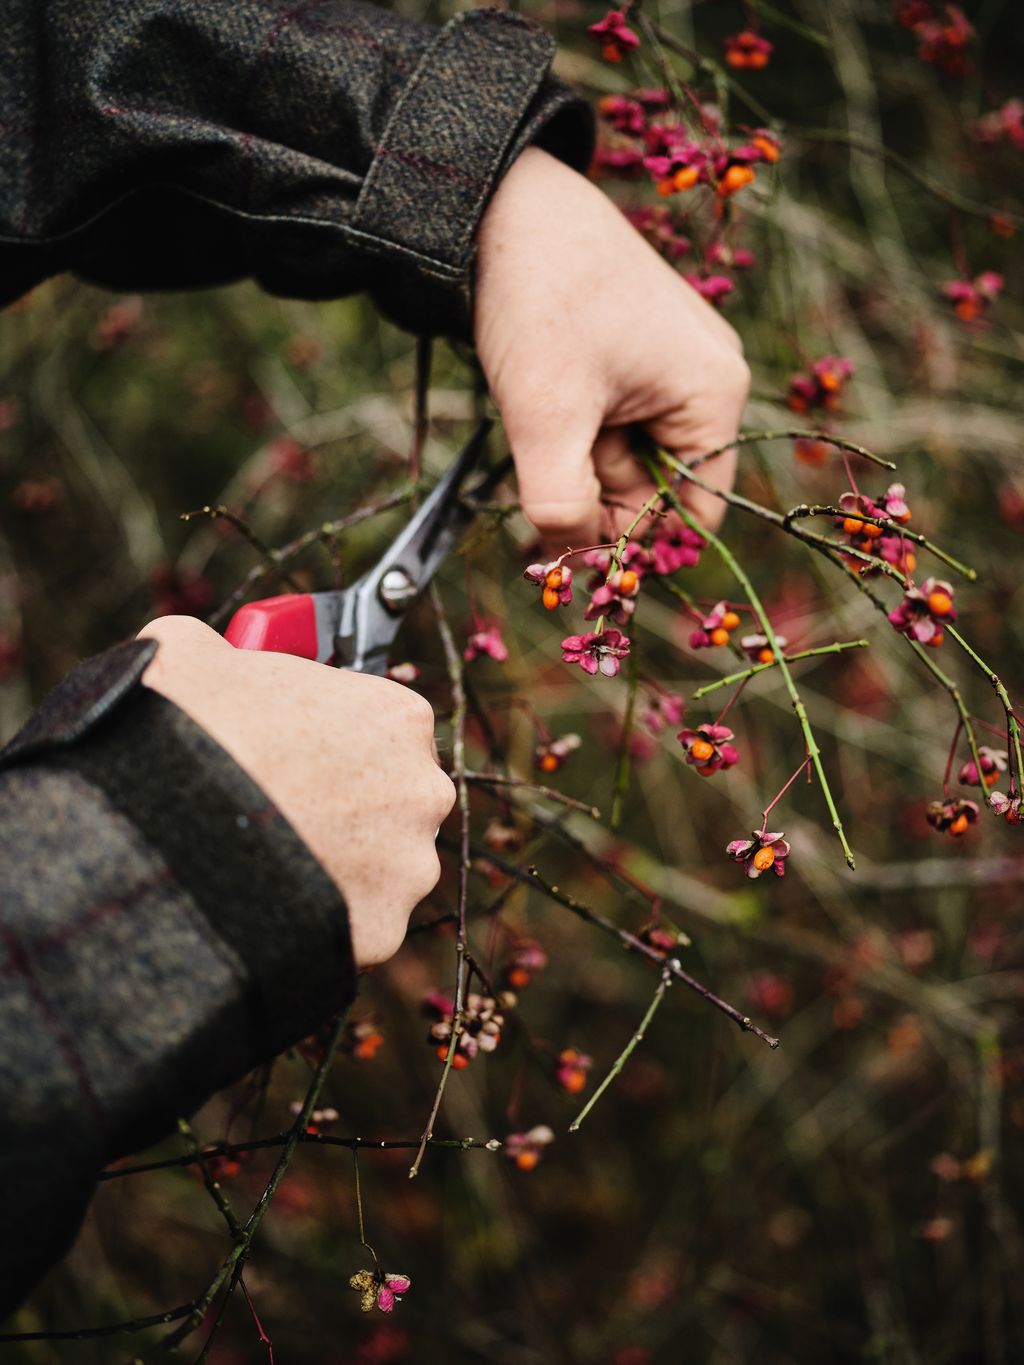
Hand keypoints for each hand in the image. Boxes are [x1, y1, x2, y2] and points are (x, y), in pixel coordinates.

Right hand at [137, 615, 454, 966]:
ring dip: (340, 867)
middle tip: (286, 813)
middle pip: (394, 802)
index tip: (303, 754)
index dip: (340, 743)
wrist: (162, 823)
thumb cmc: (187, 729)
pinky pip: (356, 926)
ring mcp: (408, 865)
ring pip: (381, 869)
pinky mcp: (382, 930)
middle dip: (350, 809)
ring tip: (272, 862)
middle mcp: (422, 790)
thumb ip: (225, 654)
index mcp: (398, 716)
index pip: (386, 731)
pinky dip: (321, 921)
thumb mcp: (196, 655)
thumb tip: (202, 657)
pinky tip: (273, 906)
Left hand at [474, 147, 749, 554]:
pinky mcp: (633, 348)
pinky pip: (609, 418)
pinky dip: (572, 424)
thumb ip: (561, 504)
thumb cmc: (541, 302)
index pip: (695, 513)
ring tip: (542, 404)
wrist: (500, 201)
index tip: (578, 546)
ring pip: (624, 454)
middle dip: (597, 489)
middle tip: (545, 459)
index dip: (638, 540)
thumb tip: (571, 557)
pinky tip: (543, 389)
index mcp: (714, 396)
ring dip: (577, 454)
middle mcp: (706, 379)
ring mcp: (669, 361)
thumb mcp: (546, 419)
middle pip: (657, 486)